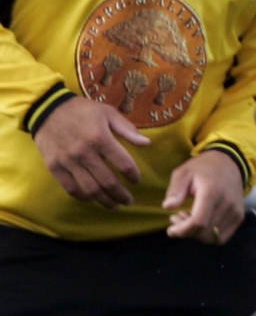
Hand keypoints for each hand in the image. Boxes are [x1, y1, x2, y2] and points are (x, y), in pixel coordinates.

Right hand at [33, 97, 149, 207]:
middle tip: (129, 201)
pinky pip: (70, 188)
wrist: (48, 110)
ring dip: (104, 200)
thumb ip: (128, 129)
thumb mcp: (108, 113)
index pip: (123, 163)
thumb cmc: (83, 111)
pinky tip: (92, 198)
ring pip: (89, 189)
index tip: (137, 180)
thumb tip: (147, 143)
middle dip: (120, 194)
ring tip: (114, 205)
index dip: (133, 175)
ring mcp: (67, 161)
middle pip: (107, 181)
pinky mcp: (54, 167)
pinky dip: (83, 196)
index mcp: (100, 138)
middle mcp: (84, 152)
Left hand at [163, 151, 245, 245]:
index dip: (182, 231)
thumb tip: (168, 206)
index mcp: (212, 192)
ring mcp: (236, 211)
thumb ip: (175, 190)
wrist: (229, 163)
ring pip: (212, 237)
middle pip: (204, 232)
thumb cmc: (202, 168)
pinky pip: (222, 237)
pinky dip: (209, 235)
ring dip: (197, 234)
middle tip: (176, 219)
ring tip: (188, 220)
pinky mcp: (239, 216)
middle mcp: (227, 203)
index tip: (171, 229)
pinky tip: (202, 223)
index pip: (198, 222)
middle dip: (186, 232)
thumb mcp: (183, 172)